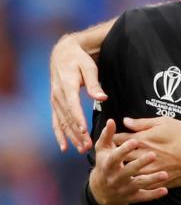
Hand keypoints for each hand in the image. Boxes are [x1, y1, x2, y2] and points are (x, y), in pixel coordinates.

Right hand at [50, 34, 106, 152]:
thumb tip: (102, 98)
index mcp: (67, 86)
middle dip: (77, 134)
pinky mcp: (55, 104)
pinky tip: (64, 147)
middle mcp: (58, 95)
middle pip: (67, 118)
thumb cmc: (79, 60)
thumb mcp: (89, 68)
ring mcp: (54, 100)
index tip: (84, 132)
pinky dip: (59, 135)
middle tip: (87, 147)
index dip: (78, 119)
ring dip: (71, 137)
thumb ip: (94, 83)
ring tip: (81, 149)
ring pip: (62, 122)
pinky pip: (56, 122)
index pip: (73, 106)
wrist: (62, 54)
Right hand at [89, 119, 167, 204]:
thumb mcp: (103, 150)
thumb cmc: (105, 164)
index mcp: (108, 165)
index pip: (115, 157)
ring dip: (151, 180)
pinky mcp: (131, 197)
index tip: (134, 141)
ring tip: (164, 174)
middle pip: (128, 171)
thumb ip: (107, 136)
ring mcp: (124, 189)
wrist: (100, 191)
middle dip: (140, 163)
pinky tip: (165, 189)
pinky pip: (143, 197)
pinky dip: (154, 194)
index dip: (124, 149)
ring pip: (138, 184)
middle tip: (153, 155)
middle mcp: (115, 178)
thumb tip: (111, 121)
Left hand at [113, 117, 180, 187]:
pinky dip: (135, 180)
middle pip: (119, 156)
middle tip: (115, 153)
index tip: (114, 139)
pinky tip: (135, 178)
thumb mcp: (165, 123)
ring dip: (124, 168)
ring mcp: (146, 170)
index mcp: (142, 140)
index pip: (119, 139)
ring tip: (123, 166)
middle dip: (116, 154)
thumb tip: (126, 121)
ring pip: (127, 171)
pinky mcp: (153, 181)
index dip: (114, 138)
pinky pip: (138, 183)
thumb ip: (143, 123)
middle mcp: (140, 156)